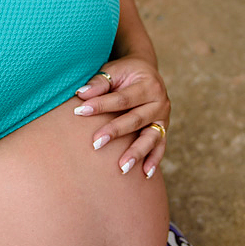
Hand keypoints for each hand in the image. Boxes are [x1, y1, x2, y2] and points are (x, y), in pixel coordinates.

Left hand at [74, 55, 170, 177]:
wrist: (145, 72)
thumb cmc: (124, 73)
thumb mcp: (113, 71)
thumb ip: (99, 82)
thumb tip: (82, 94)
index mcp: (149, 84)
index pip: (122, 99)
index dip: (101, 105)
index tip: (80, 111)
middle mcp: (160, 102)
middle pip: (135, 120)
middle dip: (115, 132)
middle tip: (96, 143)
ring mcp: (164, 118)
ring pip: (150, 137)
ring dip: (136, 153)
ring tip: (122, 168)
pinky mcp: (164, 129)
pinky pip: (160, 147)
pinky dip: (154, 160)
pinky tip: (145, 174)